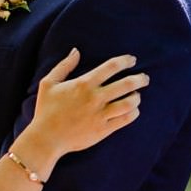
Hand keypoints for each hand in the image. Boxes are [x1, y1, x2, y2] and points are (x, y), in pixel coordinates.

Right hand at [28, 50, 147, 168]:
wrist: (46, 138)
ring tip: (136, 95)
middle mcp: (95, 98)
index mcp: (84, 84)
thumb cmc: (46, 110)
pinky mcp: (104, 129)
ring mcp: (101, 114)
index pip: (112, 67)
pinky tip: (133, 110)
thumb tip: (76, 51)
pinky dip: (133, 112)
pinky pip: (126, 119)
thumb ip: (64, 65)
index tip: (132, 60)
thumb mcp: (49, 83)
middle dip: (140, 79)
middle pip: (127, 84)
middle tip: (144, 78)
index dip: (125, 61)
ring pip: (130, 103)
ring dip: (137, 97)